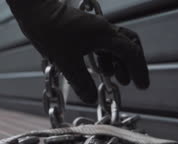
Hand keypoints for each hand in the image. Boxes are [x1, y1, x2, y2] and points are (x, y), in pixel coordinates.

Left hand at [6, 0, 149, 103]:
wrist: (36, 10)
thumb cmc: (50, 31)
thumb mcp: (66, 61)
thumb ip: (80, 82)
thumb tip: (90, 100)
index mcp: (105, 35)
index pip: (130, 53)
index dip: (138, 70)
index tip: (142, 86)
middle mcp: (104, 30)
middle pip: (129, 45)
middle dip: (133, 65)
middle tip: (135, 82)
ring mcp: (95, 29)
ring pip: (116, 45)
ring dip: (119, 62)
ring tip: (117, 79)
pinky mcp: (86, 30)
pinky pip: (104, 44)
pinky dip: (107, 58)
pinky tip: (100, 70)